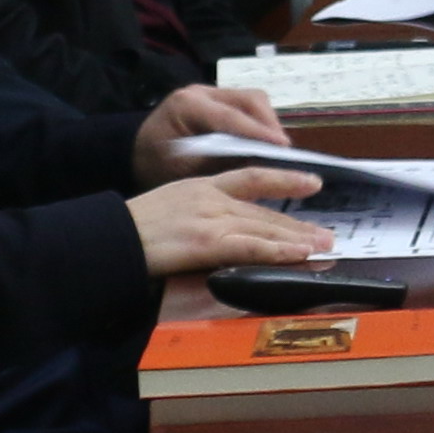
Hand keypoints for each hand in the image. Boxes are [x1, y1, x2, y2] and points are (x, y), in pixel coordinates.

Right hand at [127, 168, 327, 277]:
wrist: (106, 236)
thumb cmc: (126, 230)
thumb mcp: (165, 208)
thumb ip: (194, 214)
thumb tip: (216, 231)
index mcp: (199, 186)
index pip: (250, 177)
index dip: (283, 179)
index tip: (311, 182)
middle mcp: (209, 198)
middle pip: (263, 210)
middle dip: (297, 223)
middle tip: (327, 233)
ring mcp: (209, 219)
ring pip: (263, 227)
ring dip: (297, 239)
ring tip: (323, 246)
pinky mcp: (206, 242)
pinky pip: (251, 246)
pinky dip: (277, 251)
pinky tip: (297, 255)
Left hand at [129, 83, 286, 182]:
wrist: (133, 154)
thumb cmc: (155, 166)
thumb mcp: (185, 172)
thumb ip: (221, 165)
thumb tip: (261, 167)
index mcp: (187, 106)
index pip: (231, 117)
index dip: (260, 132)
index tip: (284, 148)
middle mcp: (201, 92)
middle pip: (249, 99)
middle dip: (270, 124)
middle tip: (285, 151)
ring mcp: (210, 92)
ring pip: (251, 98)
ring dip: (267, 122)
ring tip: (276, 148)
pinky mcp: (217, 99)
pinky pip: (246, 105)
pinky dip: (259, 122)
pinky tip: (264, 142)